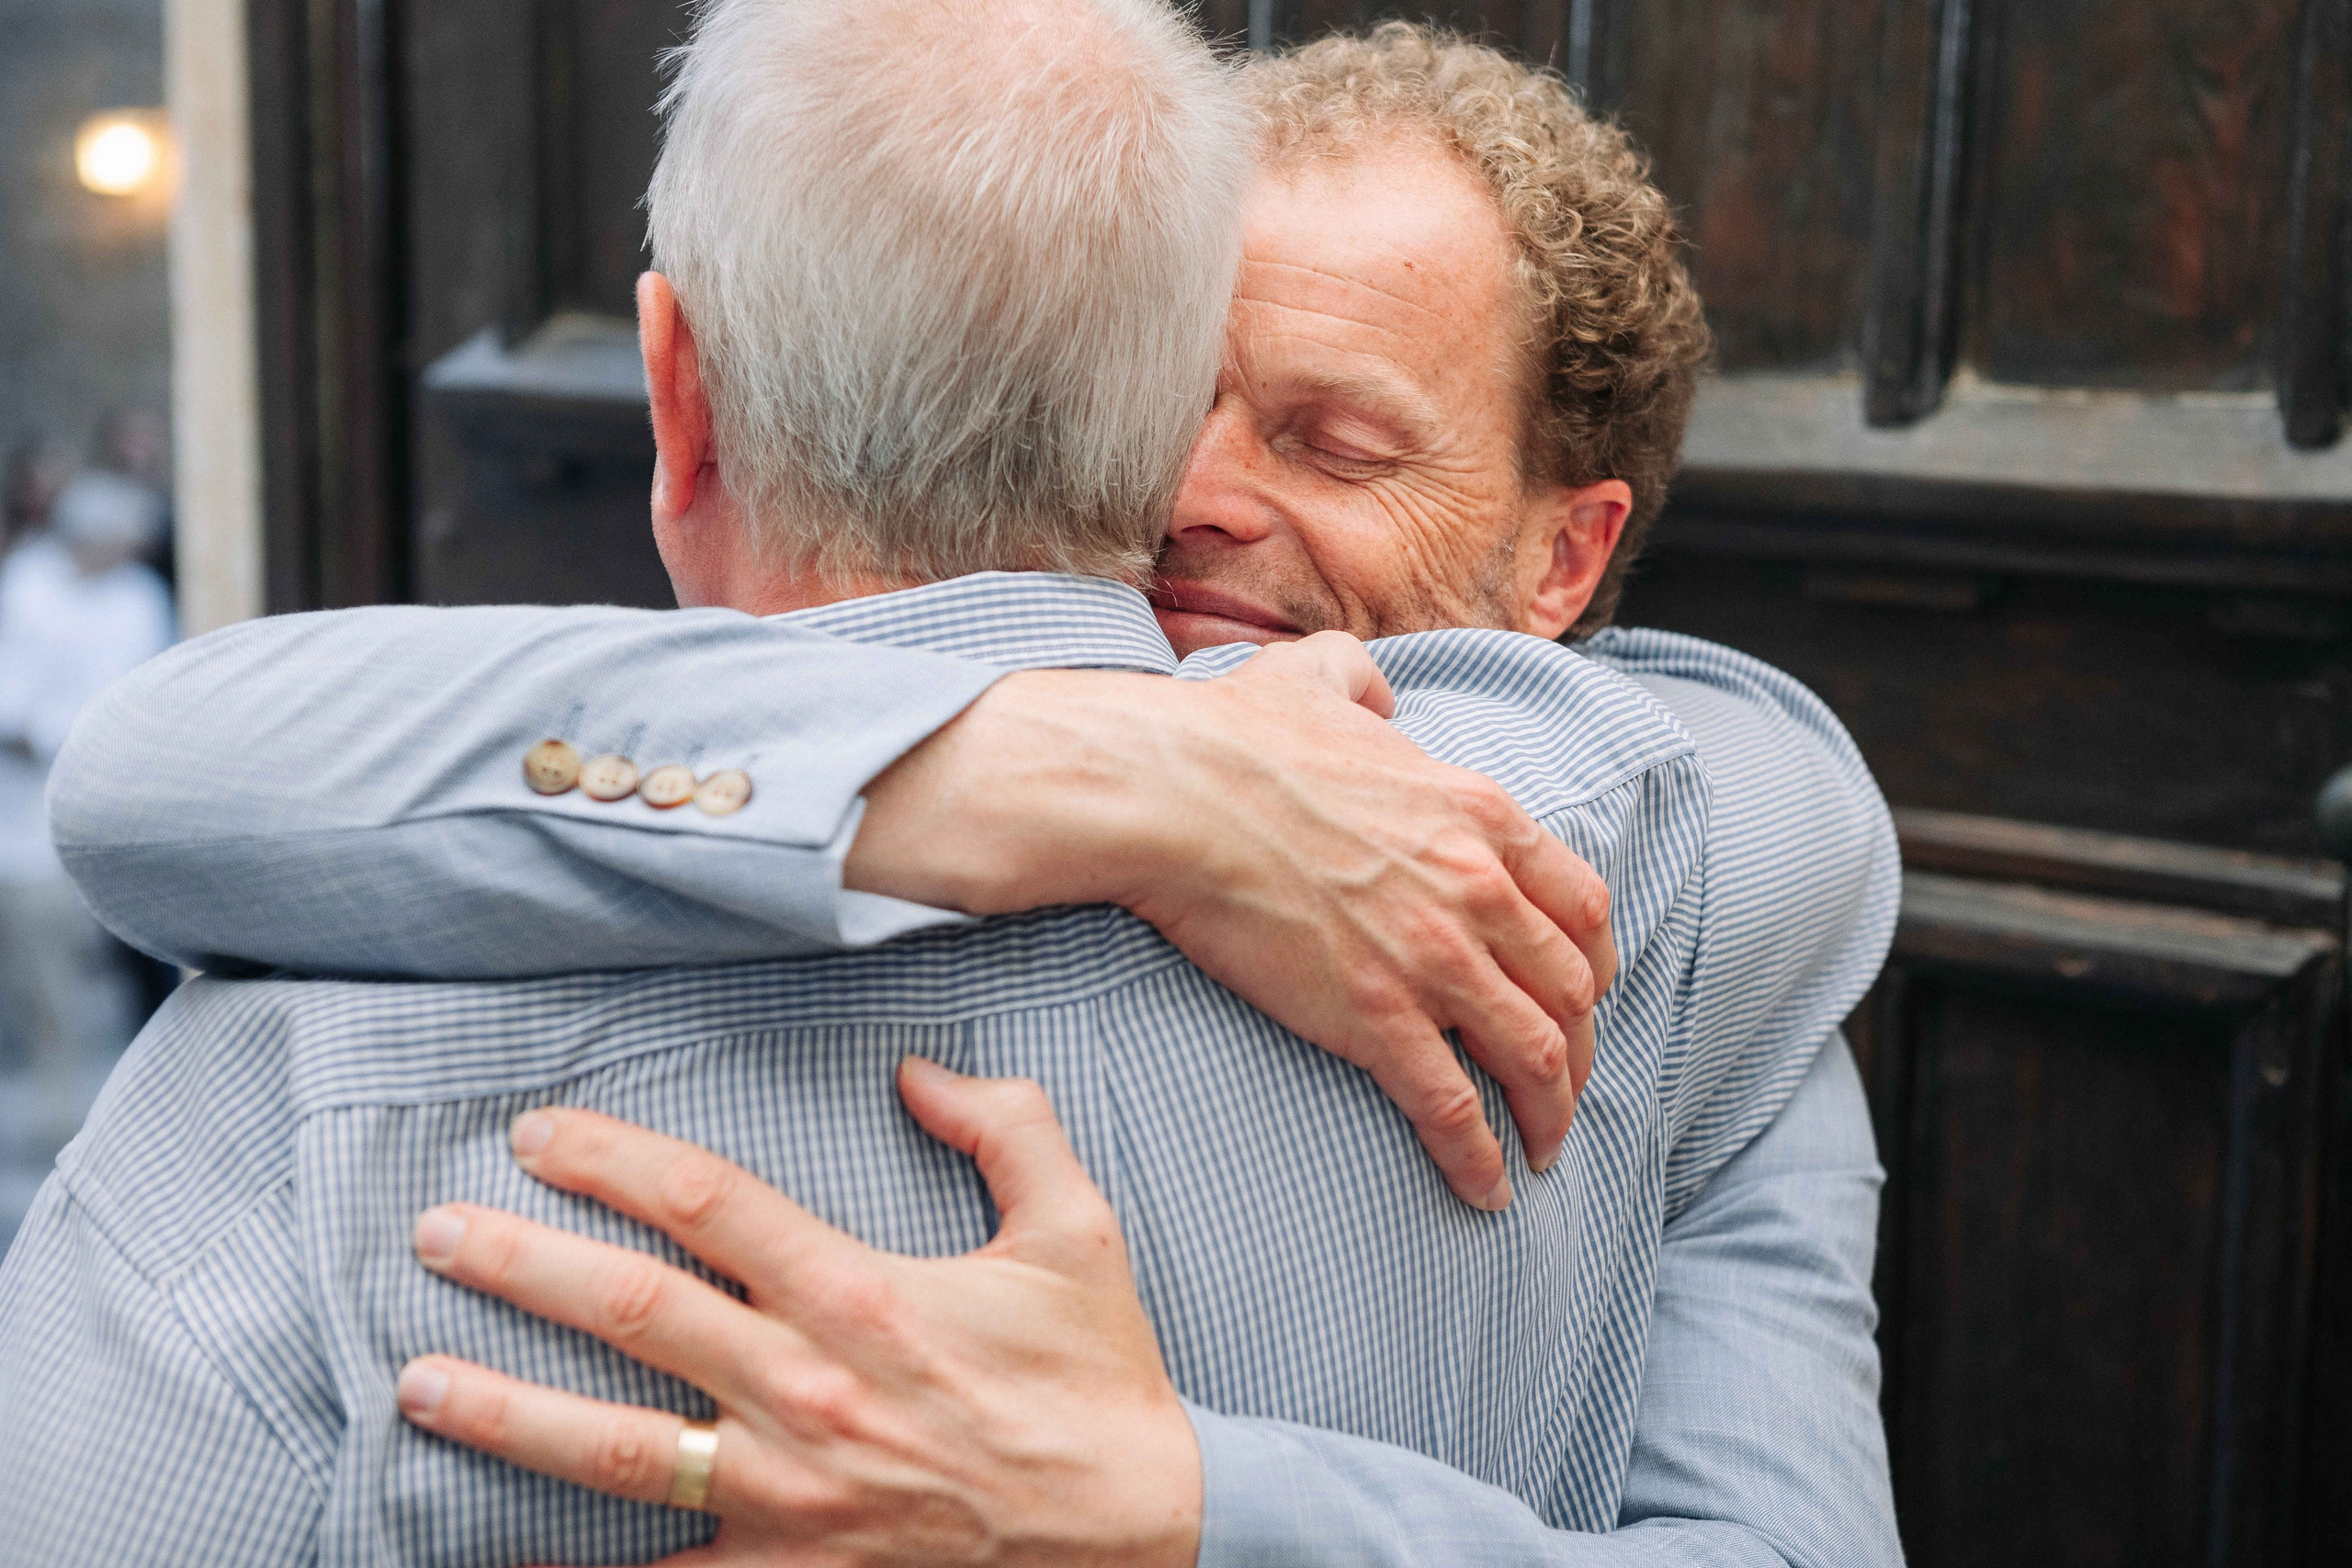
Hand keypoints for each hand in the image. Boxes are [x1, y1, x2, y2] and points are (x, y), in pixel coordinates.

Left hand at [394, 1060, 1199, 1566]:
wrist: (1145, 1534)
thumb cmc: (1100, 1382)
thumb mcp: (1079, 1230)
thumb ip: (1006, 1126)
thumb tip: (920, 1071)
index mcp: (862, 1296)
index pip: (707, 1204)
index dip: (611, 1159)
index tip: (536, 1135)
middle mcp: (808, 1391)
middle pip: (632, 1313)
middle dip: (518, 1268)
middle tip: (435, 1234)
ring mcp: (789, 1497)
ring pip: (616, 1449)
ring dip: (506, 1413)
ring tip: (416, 1383)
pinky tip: (494, 1556)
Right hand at [847, 632, 1614, 1209]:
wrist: (1171, 795)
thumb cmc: (1234, 737)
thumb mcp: (1319, 680)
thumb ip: (1364, 682)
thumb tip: (1371, 693)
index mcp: (1480, 813)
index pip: (1581, 907)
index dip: (1593, 965)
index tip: (1583, 997)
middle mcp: (1478, 888)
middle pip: (1570, 990)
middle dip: (1580, 1050)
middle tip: (1565, 1086)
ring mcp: (1432, 957)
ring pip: (1531, 1055)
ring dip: (1549, 1113)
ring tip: (1543, 1152)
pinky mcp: (1375, 1016)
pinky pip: (1452, 1105)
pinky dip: (1480, 1157)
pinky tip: (1486, 1190)